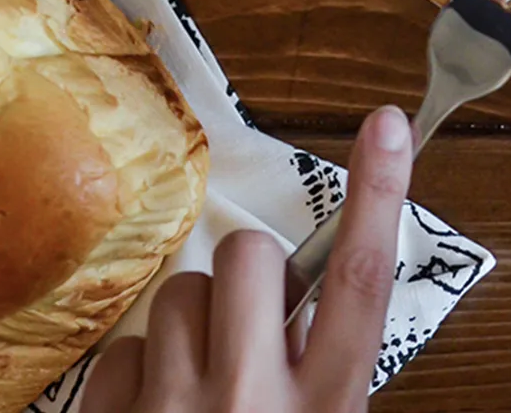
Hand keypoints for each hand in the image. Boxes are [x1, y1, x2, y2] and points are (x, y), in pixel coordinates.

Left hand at [83, 105, 414, 412]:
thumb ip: (326, 364)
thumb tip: (299, 300)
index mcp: (326, 402)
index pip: (361, 278)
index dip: (378, 195)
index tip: (388, 126)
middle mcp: (252, 399)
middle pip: (252, 257)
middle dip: (251, 274)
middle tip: (254, 328)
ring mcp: (175, 407)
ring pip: (180, 293)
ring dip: (193, 325)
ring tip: (202, 382)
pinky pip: (122, 349)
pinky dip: (140, 371)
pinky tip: (158, 407)